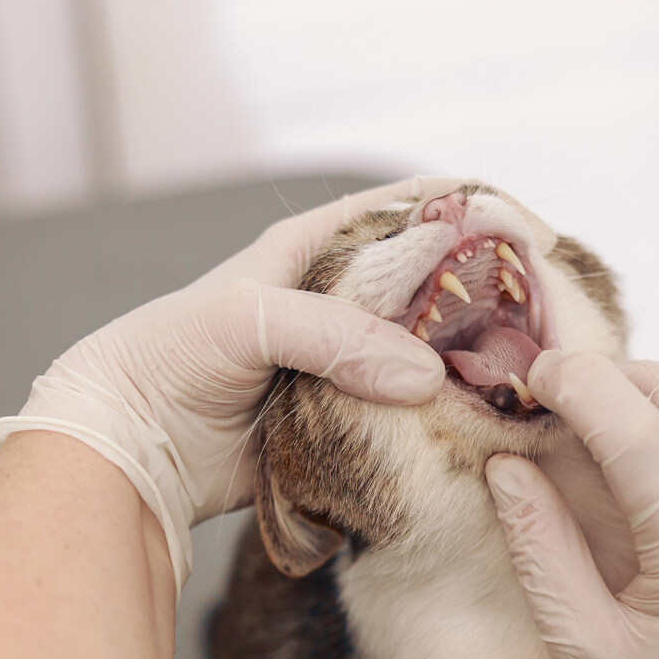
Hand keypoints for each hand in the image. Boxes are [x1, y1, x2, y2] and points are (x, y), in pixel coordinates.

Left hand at [0, 176, 467, 592]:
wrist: (130, 448)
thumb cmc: (170, 359)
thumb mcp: (249, 321)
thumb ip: (337, 336)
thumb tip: (426, 376)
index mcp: (307, 257)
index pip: (391, 215)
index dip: (446, 210)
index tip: (509, 220)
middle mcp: (330, 311)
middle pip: (417, 294)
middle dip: (467, 301)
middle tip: (528, 316)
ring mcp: (337, 372)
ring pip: (415, 363)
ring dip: (455, 370)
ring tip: (512, 374)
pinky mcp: (339, 428)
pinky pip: (396, 424)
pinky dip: (429, 426)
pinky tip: (472, 426)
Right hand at [485, 353, 658, 658]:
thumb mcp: (582, 648)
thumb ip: (541, 549)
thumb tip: (505, 464)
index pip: (635, 428)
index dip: (578, 384)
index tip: (533, 373)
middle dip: (612, 377)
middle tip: (554, 393)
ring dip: (652, 390)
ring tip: (594, 413)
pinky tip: (648, 443)